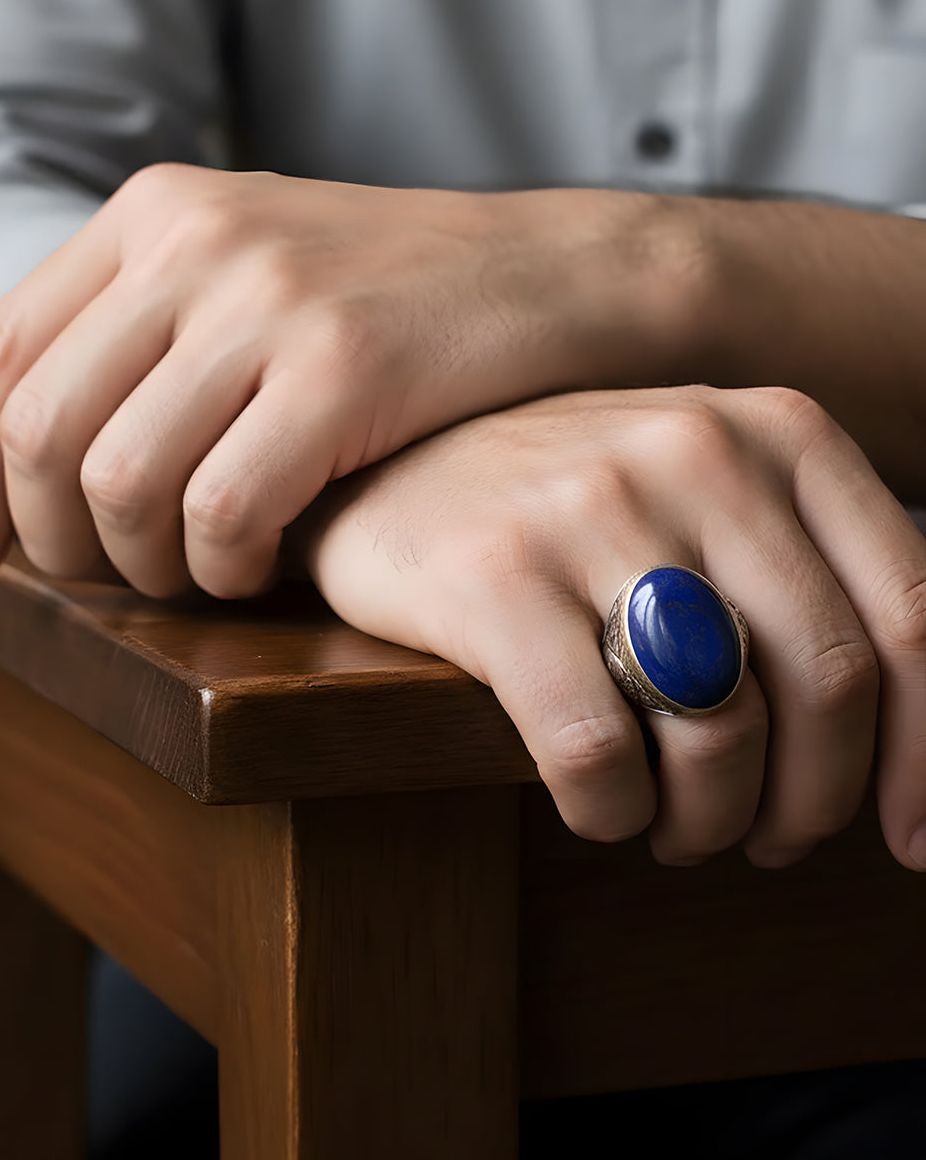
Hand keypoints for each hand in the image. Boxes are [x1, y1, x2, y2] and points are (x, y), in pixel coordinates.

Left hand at [0, 164, 678, 596]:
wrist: (557, 273)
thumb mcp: (247, 258)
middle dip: (52, 538)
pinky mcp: (347, 366)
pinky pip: (223, 509)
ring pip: (120, 480)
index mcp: (158, 210)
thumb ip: (118, 304)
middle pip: (39, 428)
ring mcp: (273, 299)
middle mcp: (199, 239)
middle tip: (105, 580)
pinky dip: (222, 568)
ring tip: (197, 573)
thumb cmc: (396, 291)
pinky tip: (258, 568)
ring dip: (143, 565)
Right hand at [299, 385, 925, 869]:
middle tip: (770, 837)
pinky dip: (614, 812)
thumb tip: (909, 768)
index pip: (908, 612)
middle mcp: (697, 448)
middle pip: (827, 683)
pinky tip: (600, 803)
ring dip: (712, 820)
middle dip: (812, 802)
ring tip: (679, 824)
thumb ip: (810, 585)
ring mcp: (591, 503)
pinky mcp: (494, 571)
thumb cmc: (573, 507)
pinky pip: (598, 751)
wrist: (393, 462)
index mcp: (777, 430)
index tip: (910, 837)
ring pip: (720, 728)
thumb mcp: (712, 500)